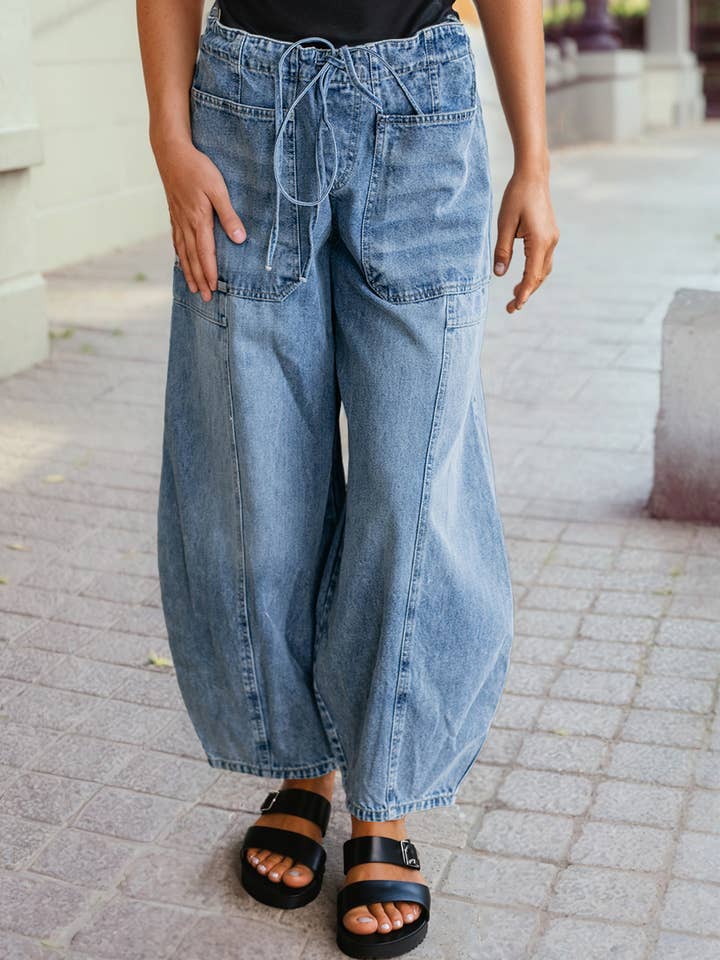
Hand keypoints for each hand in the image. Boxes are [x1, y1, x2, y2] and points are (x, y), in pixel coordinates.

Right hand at [155, 138, 246, 301]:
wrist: (171, 151)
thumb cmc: (197, 168)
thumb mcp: (218, 188)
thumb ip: (228, 215)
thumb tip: (239, 239)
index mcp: (198, 219)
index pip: (205, 253)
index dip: (210, 272)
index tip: (215, 288)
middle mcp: (186, 224)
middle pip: (193, 258)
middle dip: (200, 279)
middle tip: (206, 298)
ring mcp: (177, 220)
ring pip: (183, 252)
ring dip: (189, 272)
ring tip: (194, 288)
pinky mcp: (174, 214)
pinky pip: (176, 241)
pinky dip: (179, 256)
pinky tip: (181, 262)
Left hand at [493, 170, 558, 312]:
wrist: (533, 175)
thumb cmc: (516, 197)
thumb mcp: (504, 225)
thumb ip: (502, 251)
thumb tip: (499, 274)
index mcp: (540, 241)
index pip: (532, 275)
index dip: (524, 293)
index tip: (515, 307)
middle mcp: (550, 242)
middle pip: (540, 276)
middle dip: (527, 292)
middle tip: (511, 308)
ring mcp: (553, 238)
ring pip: (543, 269)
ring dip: (531, 283)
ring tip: (516, 295)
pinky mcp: (550, 234)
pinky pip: (544, 259)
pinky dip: (535, 271)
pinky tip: (523, 276)